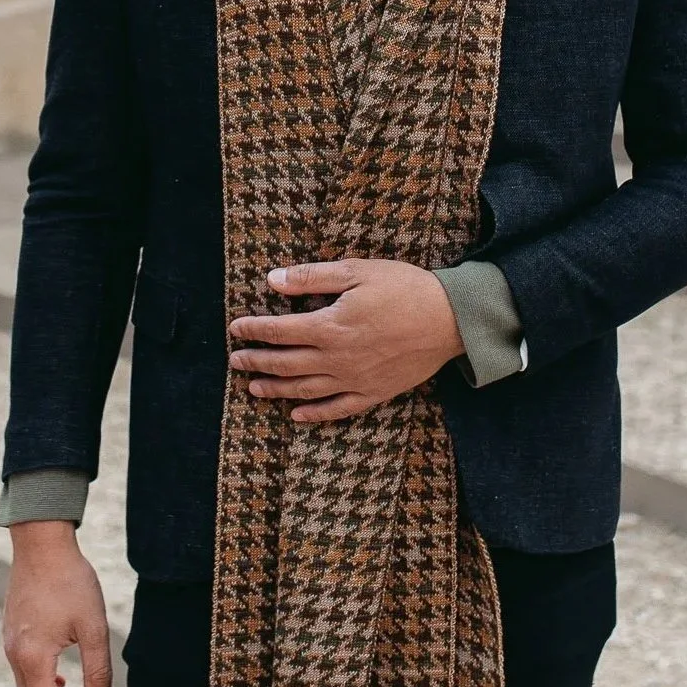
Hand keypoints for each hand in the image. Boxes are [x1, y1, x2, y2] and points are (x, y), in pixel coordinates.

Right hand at [2, 521, 110, 686]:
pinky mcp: (12, 631)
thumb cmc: (70, 582)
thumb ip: (97, 668)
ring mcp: (10, 643)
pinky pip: (24, 669)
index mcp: (33, 659)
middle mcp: (15, 656)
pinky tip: (63, 677)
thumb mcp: (92, 626)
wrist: (42, 544)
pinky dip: (43, 682)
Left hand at [228, 259, 464, 423]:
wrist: (450, 319)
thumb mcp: (357, 271)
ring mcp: (354, 380)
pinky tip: (297, 415)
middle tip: (235, 360)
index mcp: (329, 326)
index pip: (279, 330)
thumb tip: (273, 280)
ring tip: (254, 388)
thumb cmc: (405, 289)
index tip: (236, 329)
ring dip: (276, 389)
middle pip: (285, 363)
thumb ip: (312, 276)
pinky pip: (338, 409)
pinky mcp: (374, 392)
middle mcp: (336, 359)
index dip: (254, 330)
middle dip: (256, 361)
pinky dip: (315, 415)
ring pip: (305, 390)